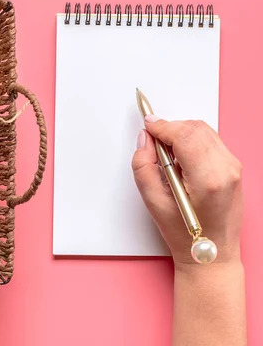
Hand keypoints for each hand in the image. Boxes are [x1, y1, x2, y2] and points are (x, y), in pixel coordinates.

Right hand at [131, 116, 242, 268]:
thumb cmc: (184, 234)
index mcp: (207, 178)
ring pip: (204, 131)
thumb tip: (145, 140)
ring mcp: (234, 168)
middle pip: (195, 128)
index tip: (147, 125)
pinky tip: (182, 160)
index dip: (162, 126)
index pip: (184, 134)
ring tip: (168, 155)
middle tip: (153, 140)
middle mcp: (226, 169)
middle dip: (171, 128)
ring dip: (182, 134)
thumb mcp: (153, 201)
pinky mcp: (235, 169)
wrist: (212, 254)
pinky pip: (211, 141)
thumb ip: (144, 165)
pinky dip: (193, 142)